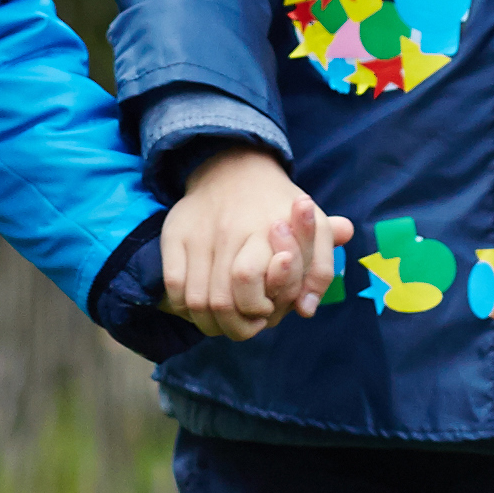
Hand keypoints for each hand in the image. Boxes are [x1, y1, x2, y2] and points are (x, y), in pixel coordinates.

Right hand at [160, 146, 338, 339]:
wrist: (235, 167)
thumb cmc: (280, 208)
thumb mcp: (314, 228)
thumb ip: (319, 269)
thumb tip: (306, 310)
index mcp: (267, 230)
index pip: (250, 282)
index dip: (258, 308)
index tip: (268, 312)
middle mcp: (230, 231)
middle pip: (222, 302)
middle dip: (236, 326)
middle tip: (246, 325)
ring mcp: (199, 233)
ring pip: (196, 300)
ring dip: (210, 323)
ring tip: (225, 323)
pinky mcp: (175, 233)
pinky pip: (174, 285)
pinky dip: (183, 306)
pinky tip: (201, 306)